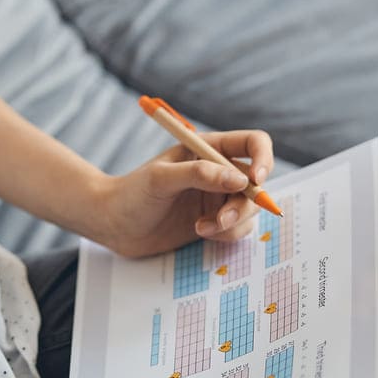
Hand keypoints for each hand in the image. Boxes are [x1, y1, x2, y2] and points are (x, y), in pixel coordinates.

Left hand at [92, 130, 275, 257]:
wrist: (114, 224)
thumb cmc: (131, 193)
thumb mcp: (161, 178)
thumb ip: (199, 175)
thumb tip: (240, 180)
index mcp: (208, 148)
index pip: (253, 144)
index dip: (263, 159)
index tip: (256, 180)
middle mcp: (218, 170)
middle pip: (256, 182)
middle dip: (245, 203)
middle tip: (222, 219)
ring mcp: (218, 197)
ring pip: (250, 209)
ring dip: (233, 223)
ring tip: (202, 229)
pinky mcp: (215, 221)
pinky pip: (239, 228)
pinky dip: (227, 234)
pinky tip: (201, 232)